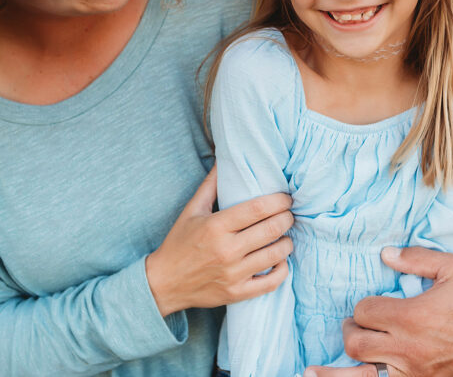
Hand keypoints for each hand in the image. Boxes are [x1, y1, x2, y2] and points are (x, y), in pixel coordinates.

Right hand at [145, 168, 293, 314]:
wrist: (163, 283)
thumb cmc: (179, 243)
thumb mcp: (191, 211)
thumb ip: (211, 185)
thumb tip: (223, 159)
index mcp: (216, 226)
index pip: (259, 208)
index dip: (279, 200)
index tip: (286, 198)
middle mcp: (227, 250)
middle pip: (272, 229)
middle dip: (287, 218)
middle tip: (289, 214)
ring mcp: (234, 274)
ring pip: (276, 254)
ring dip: (287, 241)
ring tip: (285, 234)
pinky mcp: (237, 293)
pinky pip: (272, 282)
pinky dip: (282, 268)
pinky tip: (280, 259)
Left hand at [303, 247, 452, 376]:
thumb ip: (418, 259)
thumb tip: (385, 254)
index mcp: (411, 317)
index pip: (364, 312)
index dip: (363, 308)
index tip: (372, 307)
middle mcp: (406, 349)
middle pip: (356, 344)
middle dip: (350, 333)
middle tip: (354, 328)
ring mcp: (410, 373)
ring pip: (361, 375)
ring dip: (336, 372)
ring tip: (310, 373)